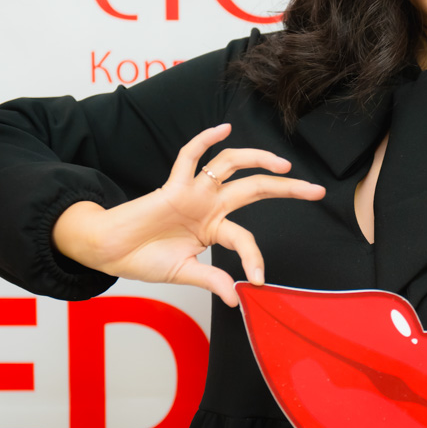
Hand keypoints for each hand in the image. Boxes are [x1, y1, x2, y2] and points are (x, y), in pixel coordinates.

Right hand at [51, 123, 325, 307]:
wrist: (109, 251)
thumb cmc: (143, 259)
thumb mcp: (184, 273)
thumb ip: (211, 280)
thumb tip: (236, 298)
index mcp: (214, 227)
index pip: (245, 238)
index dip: (255, 258)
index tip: (259, 280)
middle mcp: (209, 204)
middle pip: (256, 189)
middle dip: (288, 188)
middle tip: (316, 190)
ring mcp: (193, 192)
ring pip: (231, 166)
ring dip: (258, 160)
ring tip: (284, 165)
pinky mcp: (173, 185)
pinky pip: (190, 156)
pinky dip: (206, 140)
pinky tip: (224, 129)